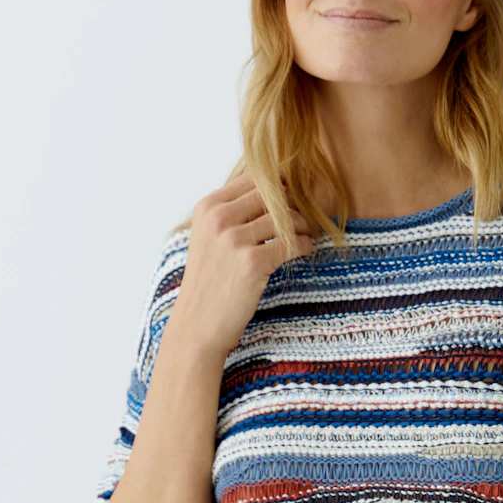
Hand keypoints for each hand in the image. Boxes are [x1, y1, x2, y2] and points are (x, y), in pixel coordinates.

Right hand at [173, 171, 315, 361]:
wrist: (198, 323)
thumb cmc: (211, 280)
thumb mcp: (210, 237)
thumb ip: (235, 211)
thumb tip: (276, 187)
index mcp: (208, 207)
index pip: (254, 179)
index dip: (279, 189)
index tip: (291, 203)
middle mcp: (218, 219)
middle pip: (273, 195)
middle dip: (294, 206)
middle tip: (304, 221)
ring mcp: (234, 240)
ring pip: (286, 219)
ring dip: (303, 227)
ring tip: (305, 236)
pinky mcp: (251, 263)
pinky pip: (292, 244)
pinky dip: (304, 245)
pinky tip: (304, 251)